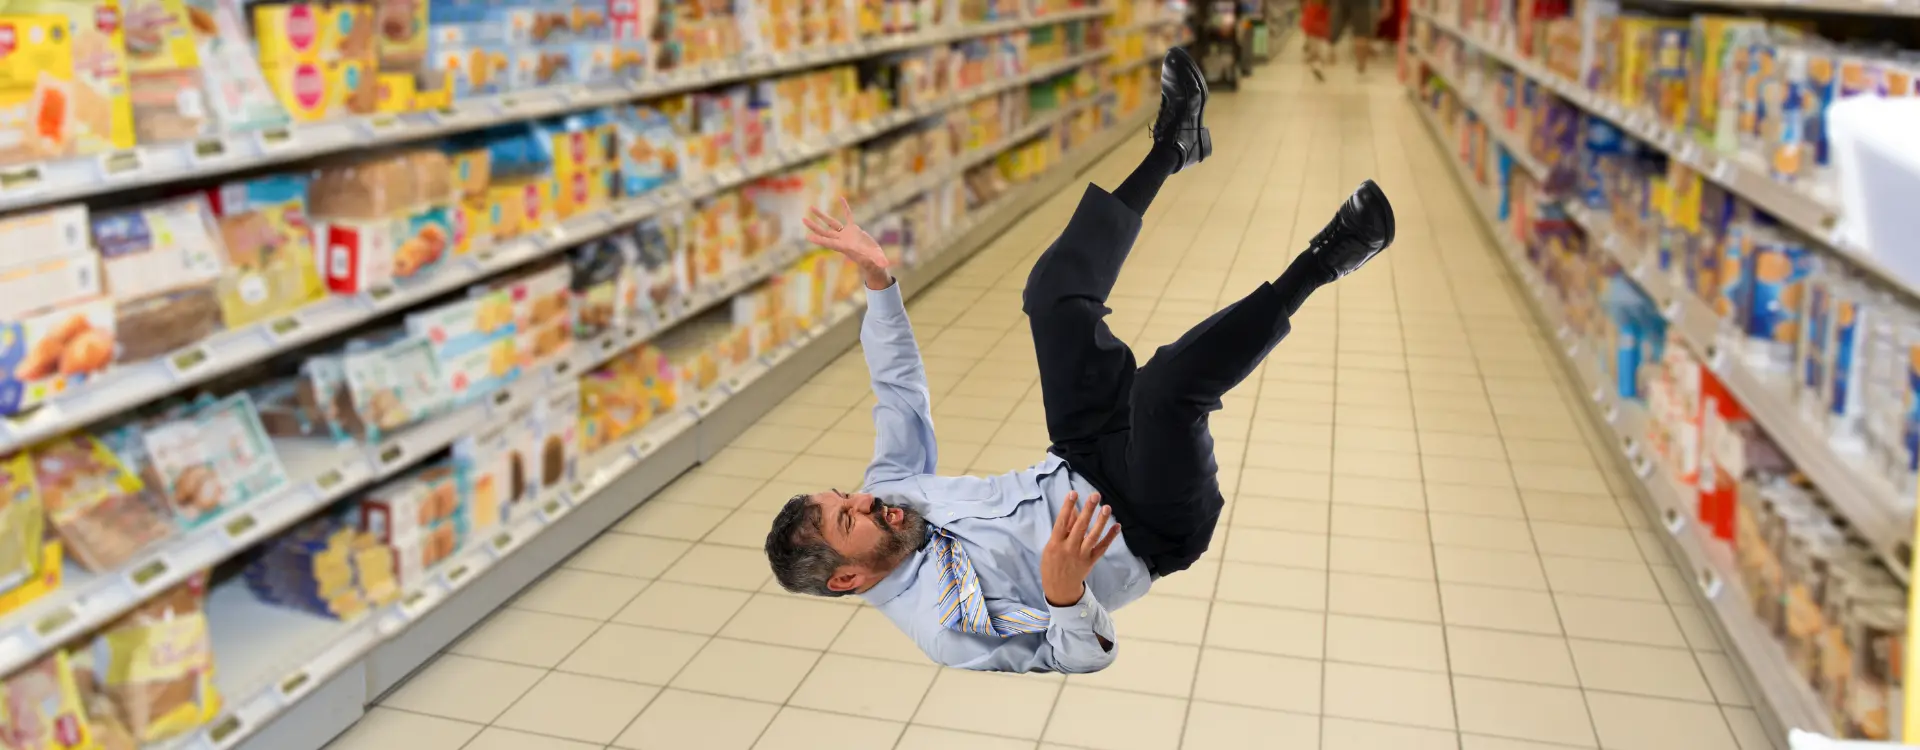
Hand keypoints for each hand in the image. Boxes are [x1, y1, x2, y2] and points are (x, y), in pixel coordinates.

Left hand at [802, 197, 889, 271]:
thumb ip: (880, 260)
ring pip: (831, 224)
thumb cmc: (874, 262)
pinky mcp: (854, 229)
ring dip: (821, 216)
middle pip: (825, 232)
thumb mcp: (876, 260)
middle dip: (814, 226)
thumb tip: (885, 264)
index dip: (819, 240)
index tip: (808, 237)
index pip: (830, 243)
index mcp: (845, 247)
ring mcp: (847, 234)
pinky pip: (848, 216)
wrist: (874, 261)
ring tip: (811, 208)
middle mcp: (842, 240)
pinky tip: (841, 199)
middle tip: (803, 220)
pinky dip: (845, 208)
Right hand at [1041, 491, 1120, 606]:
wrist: (1060, 588)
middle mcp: (1069, 548)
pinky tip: (1117, 526)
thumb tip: (1072, 510)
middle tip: (1095, 496)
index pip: (1062, 522)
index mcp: (1056, 543)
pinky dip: (1110, 537)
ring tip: (1107, 508)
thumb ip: (1063, 529)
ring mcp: (1081, 555)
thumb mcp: (1051, 546)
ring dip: (1101, 521)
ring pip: (1093, 536)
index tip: (1073, 493)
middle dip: (1088, 510)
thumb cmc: (1052, 564)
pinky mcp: (1091, 561)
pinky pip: (1102, 548)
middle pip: (1080, 527)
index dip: (1067, 507)